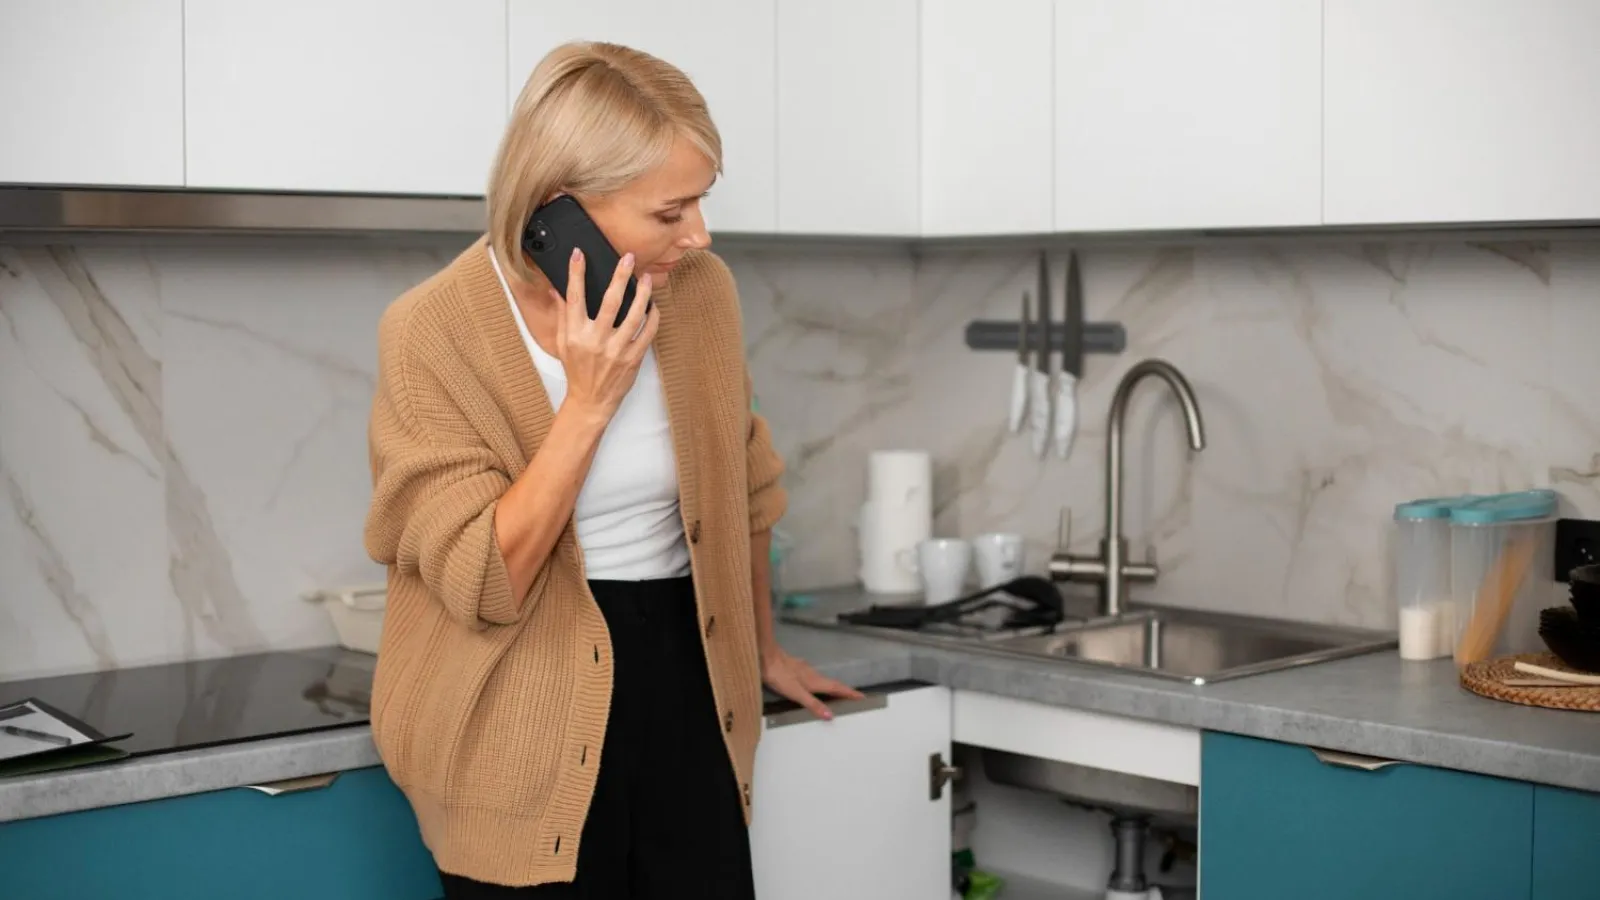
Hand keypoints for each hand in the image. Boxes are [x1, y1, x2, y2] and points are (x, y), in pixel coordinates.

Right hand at [553, 248, 659, 418]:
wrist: (591, 401)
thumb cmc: (576, 370)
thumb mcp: (561, 343)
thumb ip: (562, 315)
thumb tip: (556, 289)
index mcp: (575, 334)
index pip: (574, 297)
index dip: (576, 273)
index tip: (579, 254)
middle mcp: (595, 340)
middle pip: (610, 301)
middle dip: (620, 276)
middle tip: (628, 258)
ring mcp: (616, 350)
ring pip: (634, 314)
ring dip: (643, 293)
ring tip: (647, 279)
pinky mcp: (633, 359)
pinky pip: (647, 333)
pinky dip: (653, 317)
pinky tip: (653, 306)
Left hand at [761, 642, 863, 720]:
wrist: (765, 657)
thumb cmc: (780, 676)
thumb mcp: (796, 693)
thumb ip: (813, 704)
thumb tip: (831, 716)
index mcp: (814, 681)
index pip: (836, 688)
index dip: (849, 693)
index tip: (862, 697)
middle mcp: (812, 674)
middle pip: (831, 683)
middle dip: (843, 691)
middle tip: (853, 697)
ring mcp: (803, 669)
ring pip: (821, 679)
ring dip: (831, 686)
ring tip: (835, 694)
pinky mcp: (794, 667)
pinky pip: (811, 676)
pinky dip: (817, 683)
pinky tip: (811, 684)